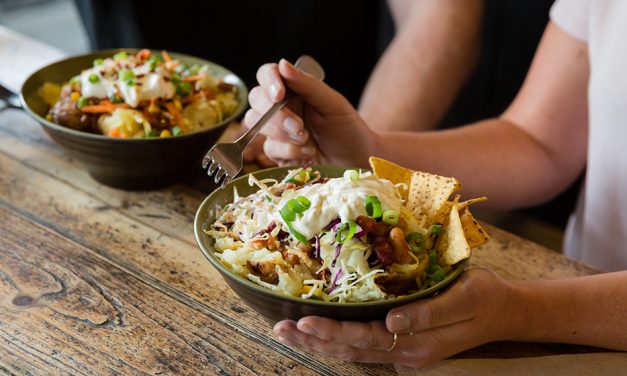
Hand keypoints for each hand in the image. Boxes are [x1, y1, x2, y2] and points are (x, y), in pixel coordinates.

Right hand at [244, 59, 377, 166]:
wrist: (355, 160)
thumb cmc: (347, 128)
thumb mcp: (332, 103)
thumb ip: (307, 84)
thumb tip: (282, 64)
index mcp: (293, 88)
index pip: (267, 74)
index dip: (269, 82)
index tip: (279, 95)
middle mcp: (281, 106)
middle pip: (256, 99)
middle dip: (276, 115)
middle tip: (299, 127)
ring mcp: (276, 129)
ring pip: (257, 123)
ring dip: (281, 134)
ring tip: (306, 139)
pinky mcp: (276, 151)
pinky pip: (269, 148)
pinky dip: (289, 151)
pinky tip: (308, 153)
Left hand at [273, 269, 516, 367]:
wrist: (502, 312)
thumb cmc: (483, 298)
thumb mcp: (464, 298)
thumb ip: (428, 314)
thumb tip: (391, 322)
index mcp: (417, 342)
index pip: (366, 339)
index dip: (334, 332)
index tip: (305, 321)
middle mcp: (405, 353)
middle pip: (351, 350)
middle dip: (314, 341)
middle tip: (281, 329)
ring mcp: (403, 353)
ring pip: (353, 353)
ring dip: (319, 345)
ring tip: (288, 333)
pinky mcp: (402, 346)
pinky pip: (363, 348)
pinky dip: (336, 343)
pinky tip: (318, 335)